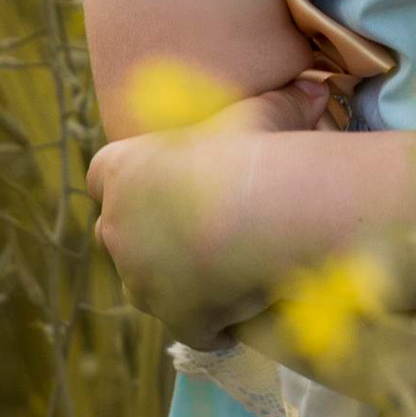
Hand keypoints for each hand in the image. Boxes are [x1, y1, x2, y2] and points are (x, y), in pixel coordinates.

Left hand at [88, 81, 334, 340]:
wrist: (263, 212)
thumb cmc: (252, 151)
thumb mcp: (260, 115)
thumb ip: (278, 104)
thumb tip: (314, 89)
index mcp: (121, 170)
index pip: (102, 176)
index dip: (133, 182)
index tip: (162, 184)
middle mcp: (117, 226)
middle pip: (116, 234)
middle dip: (146, 238)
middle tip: (193, 234)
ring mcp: (141, 279)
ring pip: (146, 286)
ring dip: (174, 284)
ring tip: (221, 277)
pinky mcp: (174, 317)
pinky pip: (192, 327)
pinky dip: (215, 324)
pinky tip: (244, 315)